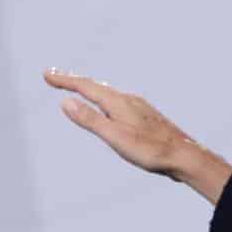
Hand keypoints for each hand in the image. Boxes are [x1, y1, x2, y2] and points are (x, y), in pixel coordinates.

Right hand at [43, 68, 231, 199]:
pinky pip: (118, 102)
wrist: (185, 157)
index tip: (47, 75)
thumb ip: (90, 119)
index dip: (65, 81)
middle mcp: (129, 100)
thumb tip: (66, 102)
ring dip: (89, 89)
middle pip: (96, 87)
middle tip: (54, 78)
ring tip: (78, 88)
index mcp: (119, 102)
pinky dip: (104, 99)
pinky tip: (110, 107)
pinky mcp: (146, 117)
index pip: (85, 87)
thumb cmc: (151, 150)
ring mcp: (139, 107)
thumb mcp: (115, 136)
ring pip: (108, 94)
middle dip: (73, 82)